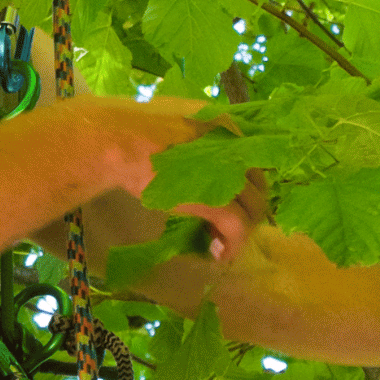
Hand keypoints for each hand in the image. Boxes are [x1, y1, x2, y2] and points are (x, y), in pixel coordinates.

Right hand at [85, 95, 268, 263]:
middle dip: (246, 207)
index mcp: (224, 126)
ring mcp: (228, 175)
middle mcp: (235, 147)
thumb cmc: (137, 132)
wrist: (122, 143)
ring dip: (242, 229)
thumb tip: (196, 159)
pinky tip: (219, 254)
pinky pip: (238, 227)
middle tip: (225, 223)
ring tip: (220, 241)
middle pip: (257, 184)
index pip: (250, 159)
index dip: (243, 183)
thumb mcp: (176, 125)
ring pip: (253, 208)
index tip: (230, 198)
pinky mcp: (216, 201)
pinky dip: (233, 245)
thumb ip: (196, 139)